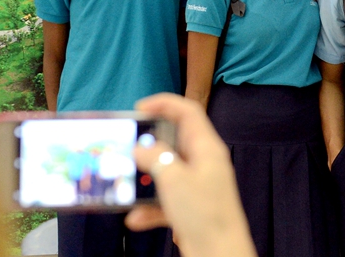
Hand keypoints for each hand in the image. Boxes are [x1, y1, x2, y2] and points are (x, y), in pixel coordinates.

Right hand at [125, 93, 256, 256]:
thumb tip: (139, 148)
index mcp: (206, 148)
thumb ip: (154, 157)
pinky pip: (166, 200)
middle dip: (149, 143)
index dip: (164, 103)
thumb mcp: (174, 179)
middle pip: (174, 141)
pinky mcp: (191, 209)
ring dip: (146, 178)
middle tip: (126, 144)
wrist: (219, 256)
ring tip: (125, 180)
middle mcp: (204, 163)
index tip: (138, 108)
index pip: (188, 111)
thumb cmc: (202, 213)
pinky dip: (150, 208)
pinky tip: (135, 219)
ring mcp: (198, 186)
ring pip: (167, 172)